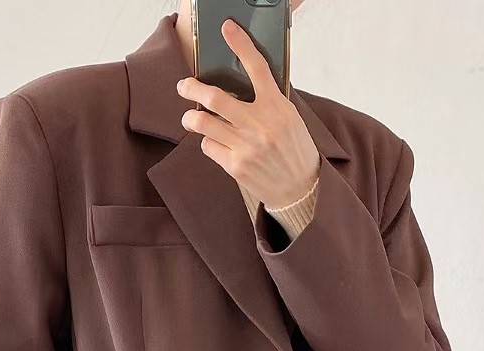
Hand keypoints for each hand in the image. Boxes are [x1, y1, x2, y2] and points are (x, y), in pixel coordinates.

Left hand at [176, 18, 320, 209]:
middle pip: (215, 98)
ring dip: (191, 118)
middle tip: (183, 85)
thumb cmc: (293, 149)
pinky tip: (216, 143)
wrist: (300, 189)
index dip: (241, 44)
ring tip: (190, 118)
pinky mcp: (236, 167)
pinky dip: (208, 142)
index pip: (257, 67)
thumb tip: (239, 82)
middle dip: (192, 88)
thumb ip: (267, 100)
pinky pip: (209, 147)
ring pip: (203, 124)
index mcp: (276, 107)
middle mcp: (260, 124)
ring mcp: (246, 147)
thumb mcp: (289, 118)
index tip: (227, 28)